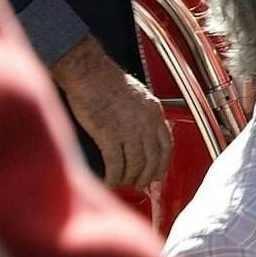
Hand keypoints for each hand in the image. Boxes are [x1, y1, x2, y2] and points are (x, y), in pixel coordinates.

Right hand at [50, 37, 172, 187]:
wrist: (89, 72)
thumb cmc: (107, 80)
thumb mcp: (138, 95)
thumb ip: (144, 114)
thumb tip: (144, 132)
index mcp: (154, 112)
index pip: (167, 145)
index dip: (163, 163)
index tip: (158, 173)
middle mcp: (146, 123)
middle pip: (153, 159)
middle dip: (147, 175)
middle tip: (140, 184)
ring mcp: (128, 130)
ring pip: (135, 165)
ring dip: (129, 178)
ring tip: (123, 183)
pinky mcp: (109, 135)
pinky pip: (115, 164)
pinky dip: (114, 176)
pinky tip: (109, 180)